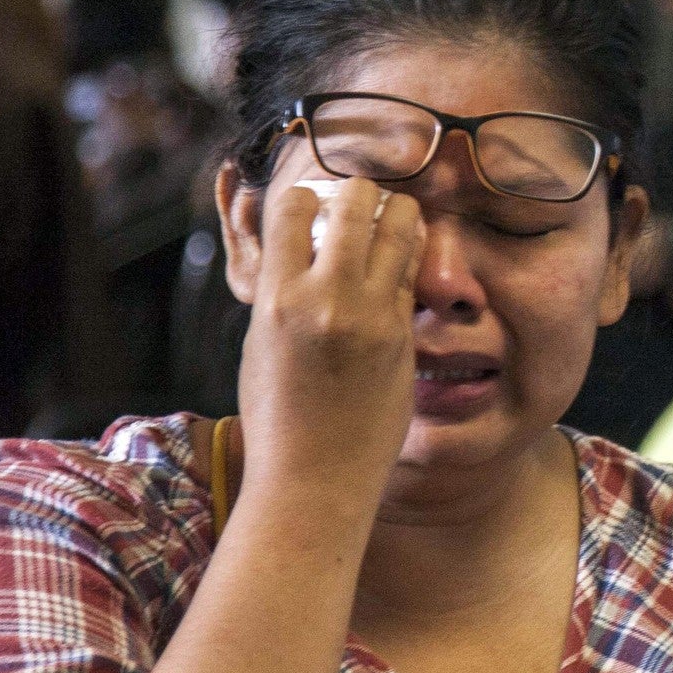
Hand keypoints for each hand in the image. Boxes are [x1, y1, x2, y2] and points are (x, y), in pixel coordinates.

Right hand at [236, 176, 424, 498]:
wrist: (314, 480)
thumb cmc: (277, 417)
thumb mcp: (260, 345)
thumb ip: (282, 292)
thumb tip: (300, 251)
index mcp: (277, 298)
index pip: (294, 206)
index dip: (304, 196)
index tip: (311, 204)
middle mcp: (326, 300)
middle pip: (356, 201)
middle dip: (358, 191)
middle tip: (359, 201)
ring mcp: (372, 316)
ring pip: (401, 226)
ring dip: (396, 213)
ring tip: (389, 220)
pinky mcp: (403, 336)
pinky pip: (412, 273)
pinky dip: (407, 258)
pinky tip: (400, 263)